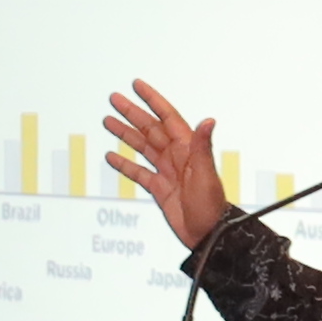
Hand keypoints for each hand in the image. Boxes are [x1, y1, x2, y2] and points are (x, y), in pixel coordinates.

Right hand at [99, 81, 229, 249]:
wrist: (209, 234)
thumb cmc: (212, 206)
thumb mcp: (206, 174)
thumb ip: (203, 147)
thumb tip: (208, 121)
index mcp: (187, 149)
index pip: (166, 117)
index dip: (153, 100)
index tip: (138, 86)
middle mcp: (176, 157)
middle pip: (149, 128)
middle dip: (132, 112)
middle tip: (116, 99)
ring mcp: (167, 172)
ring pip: (142, 147)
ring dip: (126, 133)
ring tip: (109, 121)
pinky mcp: (160, 188)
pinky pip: (139, 172)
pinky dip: (125, 163)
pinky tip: (113, 157)